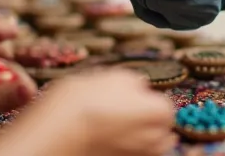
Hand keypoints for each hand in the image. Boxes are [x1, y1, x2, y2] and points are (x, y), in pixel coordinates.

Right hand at [20, 69, 176, 155]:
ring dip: (136, 138)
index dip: (148, 101)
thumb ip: (135, 84)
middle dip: (147, 122)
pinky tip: (104, 141)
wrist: (59, 131)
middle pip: (159, 130)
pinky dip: (123, 149)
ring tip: (113, 128)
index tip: (134, 98)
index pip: (165, 107)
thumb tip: (139, 88)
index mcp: (160, 112)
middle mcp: (155, 139)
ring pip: (146, 147)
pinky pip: (129, 155)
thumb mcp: (114, 77)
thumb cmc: (87, 100)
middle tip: (123, 112)